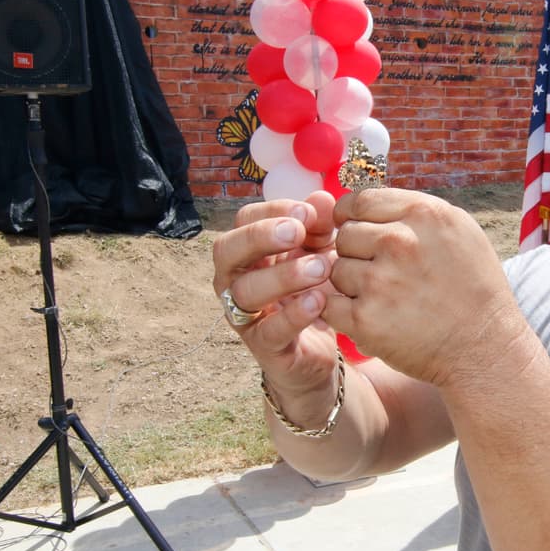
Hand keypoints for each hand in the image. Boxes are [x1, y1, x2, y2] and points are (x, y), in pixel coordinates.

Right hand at [211, 192, 340, 418]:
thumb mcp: (319, 254)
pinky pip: (270, 331)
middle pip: (227, 251)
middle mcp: (236, 281)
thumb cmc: (312, 292)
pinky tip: (319, 301)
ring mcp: (245, 316)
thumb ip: (320, 227)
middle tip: (297, 232)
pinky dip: (293, 315)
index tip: (308, 210)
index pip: (244, 220)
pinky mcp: (265, 348)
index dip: (273, 211)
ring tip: (320, 268)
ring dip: (283, 276)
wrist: (319, 352)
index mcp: (247, 253)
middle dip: (261, 236)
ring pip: (245, 292)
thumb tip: (322, 198)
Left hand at [324, 189, 524, 386]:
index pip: (360, 201)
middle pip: (345, 236)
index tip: (355, 231)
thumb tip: (370, 204)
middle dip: (356, 254)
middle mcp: (399, 241)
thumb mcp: (459, 231)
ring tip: (385, 299)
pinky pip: (330, 305)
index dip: (350, 217)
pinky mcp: (366, 319)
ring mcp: (380, 281)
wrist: (485, 347)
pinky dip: (343, 314)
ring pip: (336, 270)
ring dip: (352, 286)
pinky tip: (370, 318)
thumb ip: (414, 212)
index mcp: (422, 214)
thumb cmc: (474, 289)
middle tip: (382, 274)